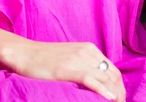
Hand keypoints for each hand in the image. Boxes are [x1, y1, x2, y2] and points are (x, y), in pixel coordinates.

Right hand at [3, 40, 125, 100]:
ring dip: (114, 94)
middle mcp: (87, 52)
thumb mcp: (70, 59)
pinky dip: (102, 91)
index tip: (119, 100)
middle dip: (119, 92)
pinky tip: (109, 99)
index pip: (113, 69)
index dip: (119, 87)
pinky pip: (91, 80)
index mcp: (89, 49)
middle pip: (113, 75)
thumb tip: (97, 82)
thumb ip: (84, 66)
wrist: (25, 53)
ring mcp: (78, 59)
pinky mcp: (68, 68)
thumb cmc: (45, 59)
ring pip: (105, 78)